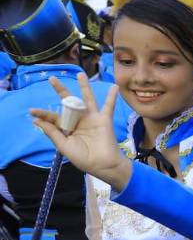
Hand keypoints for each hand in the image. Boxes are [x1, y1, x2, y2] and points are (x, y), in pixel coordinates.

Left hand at [29, 74, 129, 188]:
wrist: (103, 164)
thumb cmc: (83, 158)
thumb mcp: (63, 146)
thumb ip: (52, 132)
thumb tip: (36, 120)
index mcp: (67, 128)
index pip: (54, 117)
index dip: (43, 114)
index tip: (32, 112)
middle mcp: (79, 121)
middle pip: (68, 102)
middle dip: (60, 90)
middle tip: (51, 78)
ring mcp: (92, 118)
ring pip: (87, 99)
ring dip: (84, 87)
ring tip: (80, 74)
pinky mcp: (104, 119)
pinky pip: (108, 106)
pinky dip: (112, 97)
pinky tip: (114, 87)